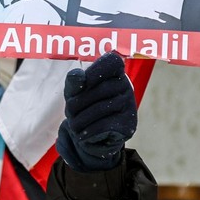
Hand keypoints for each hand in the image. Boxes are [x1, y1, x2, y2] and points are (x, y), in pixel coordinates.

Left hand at [55, 52, 135, 170]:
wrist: (93, 137)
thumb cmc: (83, 107)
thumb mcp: (74, 93)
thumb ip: (73, 82)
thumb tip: (78, 76)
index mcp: (115, 72)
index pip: (111, 62)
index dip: (93, 72)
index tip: (83, 84)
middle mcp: (127, 86)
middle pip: (97, 90)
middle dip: (76, 104)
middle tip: (69, 113)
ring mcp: (130, 105)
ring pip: (99, 109)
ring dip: (79, 120)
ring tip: (74, 125)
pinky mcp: (129, 125)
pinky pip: (103, 126)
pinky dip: (88, 131)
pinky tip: (84, 134)